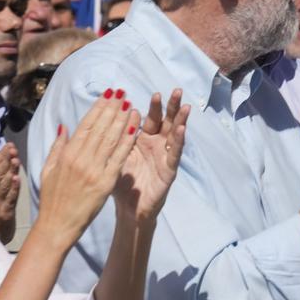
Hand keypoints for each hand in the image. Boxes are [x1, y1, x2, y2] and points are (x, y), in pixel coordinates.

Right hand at [0, 143, 19, 240]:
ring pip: (3, 184)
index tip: (9, 145)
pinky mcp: (5, 212)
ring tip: (15, 160)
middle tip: (12, 148)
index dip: (1, 155)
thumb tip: (8, 157)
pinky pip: (10, 198)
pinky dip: (13, 188)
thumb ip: (3, 176)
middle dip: (5, 159)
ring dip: (9, 171)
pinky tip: (17, 179)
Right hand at [36, 91, 140, 249]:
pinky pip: (119, 157)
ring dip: (122, 119)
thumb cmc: (53, 197)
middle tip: (123, 93)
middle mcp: (80, 158)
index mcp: (67, 154)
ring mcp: (93, 170)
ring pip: (111, 139)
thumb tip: (65, 125)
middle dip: (112, 108)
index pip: (86, 124)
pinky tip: (135, 128)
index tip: (108, 94)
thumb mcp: (48, 169)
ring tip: (131, 104)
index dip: (98, 107)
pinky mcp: (105, 182)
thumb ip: (58, 146)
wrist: (57, 224)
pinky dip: (128, 140)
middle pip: (100, 127)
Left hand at [113, 90, 189, 224]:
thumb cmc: (122, 184)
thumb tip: (114, 114)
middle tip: (177, 90)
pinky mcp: (169, 170)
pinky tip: (181, 129)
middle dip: (172, 107)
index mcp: (143, 141)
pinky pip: (174, 153)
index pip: (150, 119)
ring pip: (174, 135)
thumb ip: (116, 138)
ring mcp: (165, 157)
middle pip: (166, 122)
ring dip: (180, 120)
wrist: (129, 209)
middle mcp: (157, 146)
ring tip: (186, 106)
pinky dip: (178, 141)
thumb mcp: (115, 156)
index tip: (156, 93)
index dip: (153, 107)